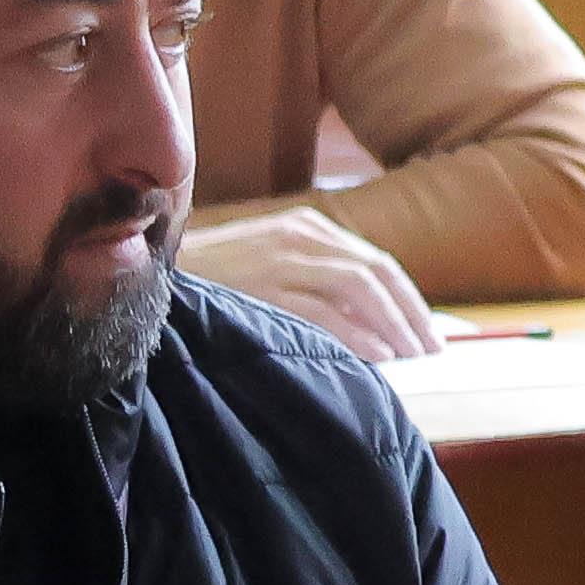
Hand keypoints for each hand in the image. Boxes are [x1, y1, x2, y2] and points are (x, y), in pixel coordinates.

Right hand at [180, 200, 438, 362]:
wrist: (150, 272)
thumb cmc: (213, 280)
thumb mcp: (271, 266)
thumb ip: (316, 284)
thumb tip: (373, 326)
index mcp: (306, 228)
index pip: (376, 263)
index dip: (411, 301)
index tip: (434, 335)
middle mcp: (299, 236)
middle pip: (375, 271)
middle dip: (411, 314)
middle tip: (431, 351)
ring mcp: (279, 258)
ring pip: (356, 285)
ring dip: (392, 324)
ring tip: (410, 356)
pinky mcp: (260, 284)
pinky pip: (320, 308)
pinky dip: (354, 331)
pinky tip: (376, 355)